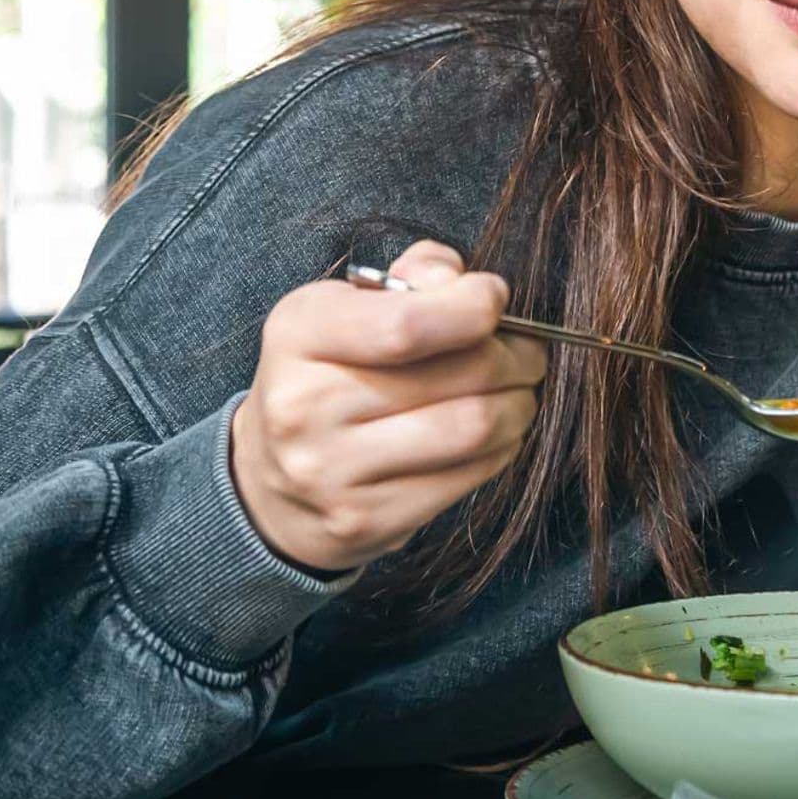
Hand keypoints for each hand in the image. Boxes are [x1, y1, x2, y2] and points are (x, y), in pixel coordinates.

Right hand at [230, 240, 546, 573]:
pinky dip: (502, 447)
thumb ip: (412, 279)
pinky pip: (468, 476)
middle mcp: (305, 405)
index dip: (474, 307)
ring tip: (518, 392)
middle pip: (462, 373)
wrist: (269, 482)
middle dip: (515, 357)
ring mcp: (333, 472)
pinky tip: (496, 433)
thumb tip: (460, 281)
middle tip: (528, 353)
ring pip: (474, 428)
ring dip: (518, 405)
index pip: (408, 323)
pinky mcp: (366, 520)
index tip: (494, 298)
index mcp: (299, 334)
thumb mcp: (345, 308)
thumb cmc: (328, 375)